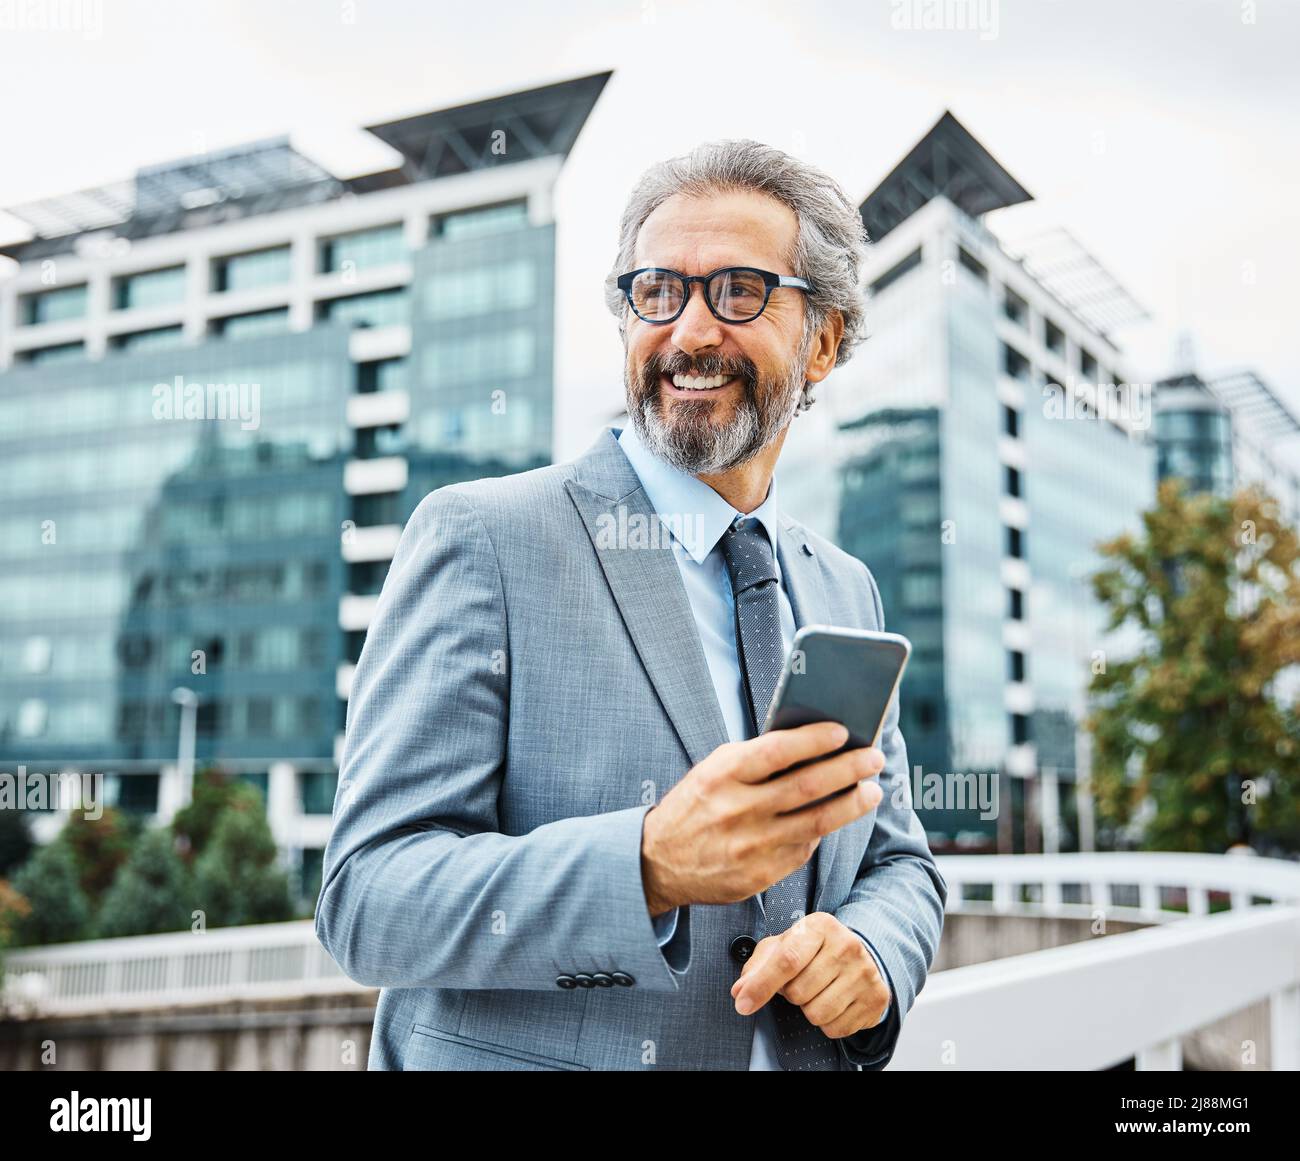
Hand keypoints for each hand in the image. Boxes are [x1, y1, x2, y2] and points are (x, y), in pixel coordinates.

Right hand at [641, 722, 884, 914]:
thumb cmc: (694, 806)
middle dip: (847, 770)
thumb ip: (755, 759)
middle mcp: (737, 810)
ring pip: (815, 822)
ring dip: (851, 804)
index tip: (842, 731)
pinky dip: (823, 831)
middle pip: (806, 786)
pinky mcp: (759, 875)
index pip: (778, 751)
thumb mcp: (713, 771)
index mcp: (723, 775)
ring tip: (872, 790)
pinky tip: (836, 817)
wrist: (657, 862)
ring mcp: (750, 846)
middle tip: (873, 758)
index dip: (814, 739)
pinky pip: (803, 850)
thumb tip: (810, 744)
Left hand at [729, 912, 890, 1038]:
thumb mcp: (782, 947)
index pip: (787, 960)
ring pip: (817, 1014)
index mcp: (820, 926)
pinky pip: (836, 1029)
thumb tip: (739, 992)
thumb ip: (756, 967)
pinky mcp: (876, 998)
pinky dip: (828, 1023)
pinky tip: (834, 1002)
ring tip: (817, 991)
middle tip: (801, 981)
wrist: (859, 956)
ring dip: (808, 1010)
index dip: (761, 986)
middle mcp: (847, 945)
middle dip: (791, 994)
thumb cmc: (812, 951)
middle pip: (799, 992)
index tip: (742, 1005)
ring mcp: (865, 972)